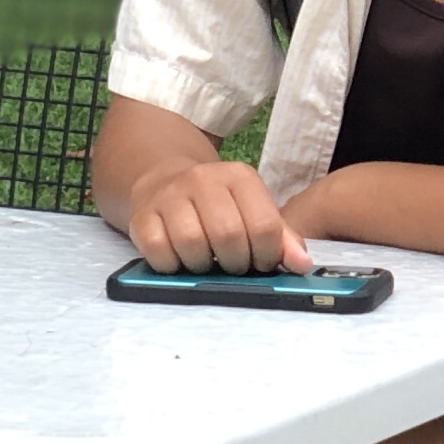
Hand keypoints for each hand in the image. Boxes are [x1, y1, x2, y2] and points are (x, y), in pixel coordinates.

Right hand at [127, 157, 307, 274]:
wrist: (164, 181)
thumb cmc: (217, 205)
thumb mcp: (253, 211)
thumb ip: (281, 238)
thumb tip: (302, 265)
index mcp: (239, 176)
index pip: (264, 225)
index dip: (266, 255)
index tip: (260, 262)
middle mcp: (203, 179)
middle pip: (228, 236)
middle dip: (235, 263)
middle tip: (233, 266)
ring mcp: (169, 196)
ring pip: (192, 244)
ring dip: (203, 266)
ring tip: (207, 262)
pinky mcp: (142, 216)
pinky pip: (159, 252)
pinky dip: (173, 266)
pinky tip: (180, 260)